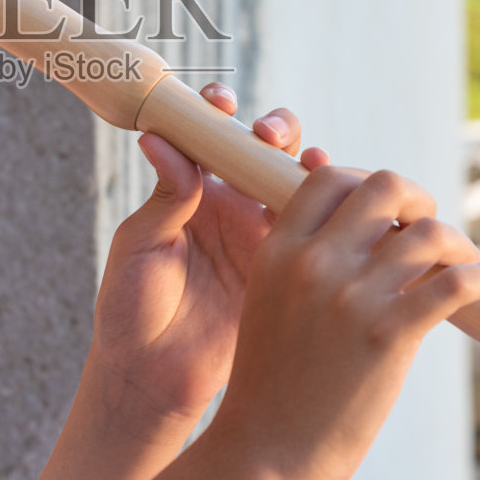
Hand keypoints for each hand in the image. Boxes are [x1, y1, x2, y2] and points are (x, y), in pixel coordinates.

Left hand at [87, 84, 330, 433]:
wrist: (154, 378)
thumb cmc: (132, 310)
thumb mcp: (140, 248)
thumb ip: (163, 199)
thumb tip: (160, 140)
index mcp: (191, 193)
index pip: (210, 138)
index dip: (220, 112)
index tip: (222, 101)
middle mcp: (230, 206)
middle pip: (264, 152)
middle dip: (276, 131)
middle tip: (270, 135)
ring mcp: (263, 237)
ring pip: (296, 186)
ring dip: (311, 166)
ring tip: (315, 161)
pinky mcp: (289, 270)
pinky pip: (319, 235)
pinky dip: (337, 215)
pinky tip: (348, 205)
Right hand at [203, 167, 479, 479]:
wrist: (268, 448)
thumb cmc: (272, 379)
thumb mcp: (268, 299)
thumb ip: (301, 256)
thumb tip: (356, 220)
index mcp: (278, 250)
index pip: (330, 178)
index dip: (365, 180)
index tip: (385, 210)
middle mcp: (314, 263)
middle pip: (384, 187)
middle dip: (416, 200)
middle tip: (425, 227)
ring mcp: (351, 297)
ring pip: (428, 233)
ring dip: (456, 241)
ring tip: (463, 260)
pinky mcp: (388, 334)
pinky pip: (453, 284)